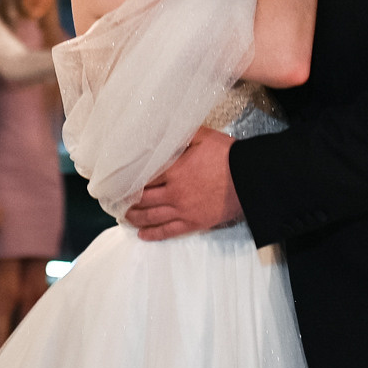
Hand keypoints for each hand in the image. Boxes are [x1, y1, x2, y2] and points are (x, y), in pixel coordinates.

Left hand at [126, 127, 241, 240]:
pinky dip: (153, 234)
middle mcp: (174, 193)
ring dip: (135, 217)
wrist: (251, 179)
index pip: (144, 178)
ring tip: (125, 216)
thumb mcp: (202, 137)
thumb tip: (163, 132)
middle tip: (116, 201)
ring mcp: (183, 210)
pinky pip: (168, 232)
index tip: (118, 182)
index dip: (129, 181)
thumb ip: (181, 136)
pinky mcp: (194, 223)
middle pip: (143, 199)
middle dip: (128, 200)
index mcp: (174, 170)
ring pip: (151, 217)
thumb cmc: (228, 155)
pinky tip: (142, 234)